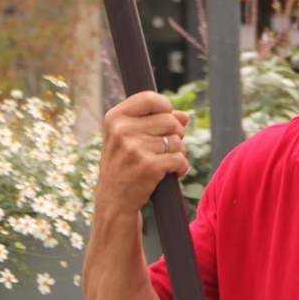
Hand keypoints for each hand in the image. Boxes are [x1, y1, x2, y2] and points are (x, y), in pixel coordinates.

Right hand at [96, 91, 190, 216]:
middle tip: (167, 146)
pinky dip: (181, 166)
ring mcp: (135, 149)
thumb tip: (184, 116)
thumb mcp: (128, 138)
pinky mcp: (149, 166)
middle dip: (176, 133)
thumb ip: (155, 121)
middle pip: (169, 120)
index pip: (150, 98)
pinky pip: (179, 158)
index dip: (165, 107)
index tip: (166, 118)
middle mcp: (122, 130)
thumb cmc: (124, 165)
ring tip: (166, 161)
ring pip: (176, 140)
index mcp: (114, 118)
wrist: (114, 201)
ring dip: (178, 151)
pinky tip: (173, 172)